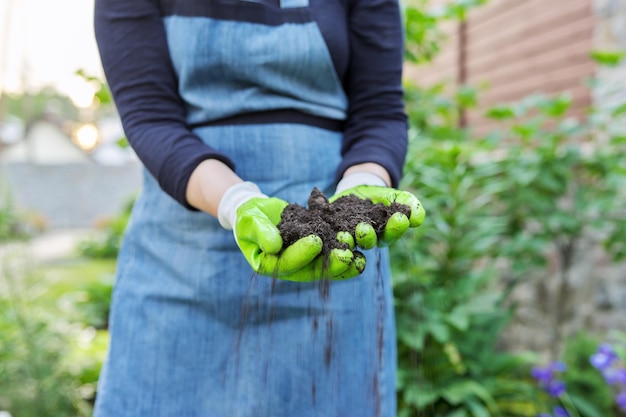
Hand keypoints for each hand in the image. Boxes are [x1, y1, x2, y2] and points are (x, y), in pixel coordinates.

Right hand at [220, 183, 364, 280]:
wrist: (257, 212)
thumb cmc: (248, 217)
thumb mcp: (249, 221)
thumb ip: (261, 232)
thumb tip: (273, 245)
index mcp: (268, 266)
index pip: (287, 262)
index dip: (302, 253)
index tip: (316, 240)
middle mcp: (288, 268)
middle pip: (311, 270)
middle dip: (330, 263)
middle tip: (347, 255)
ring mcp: (303, 262)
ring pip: (326, 266)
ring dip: (343, 263)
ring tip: (360, 258)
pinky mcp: (315, 252)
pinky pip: (331, 256)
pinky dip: (346, 255)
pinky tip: (362, 252)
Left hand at [329, 185, 424, 248]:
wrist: (359, 189)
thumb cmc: (383, 197)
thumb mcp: (398, 197)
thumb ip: (409, 205)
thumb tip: (418, 217)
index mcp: (383, 236)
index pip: (390, 235)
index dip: (395, 228)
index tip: (400, 218)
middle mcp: (364, 241)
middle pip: (366, 243)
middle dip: (366, 236)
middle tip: (364, 228)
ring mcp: (345, 236)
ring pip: (345, 242)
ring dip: (344, 239)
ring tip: (343, 232)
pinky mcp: (327, 229)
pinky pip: (325, 233)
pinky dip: (322, 231)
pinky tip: (322, 226)